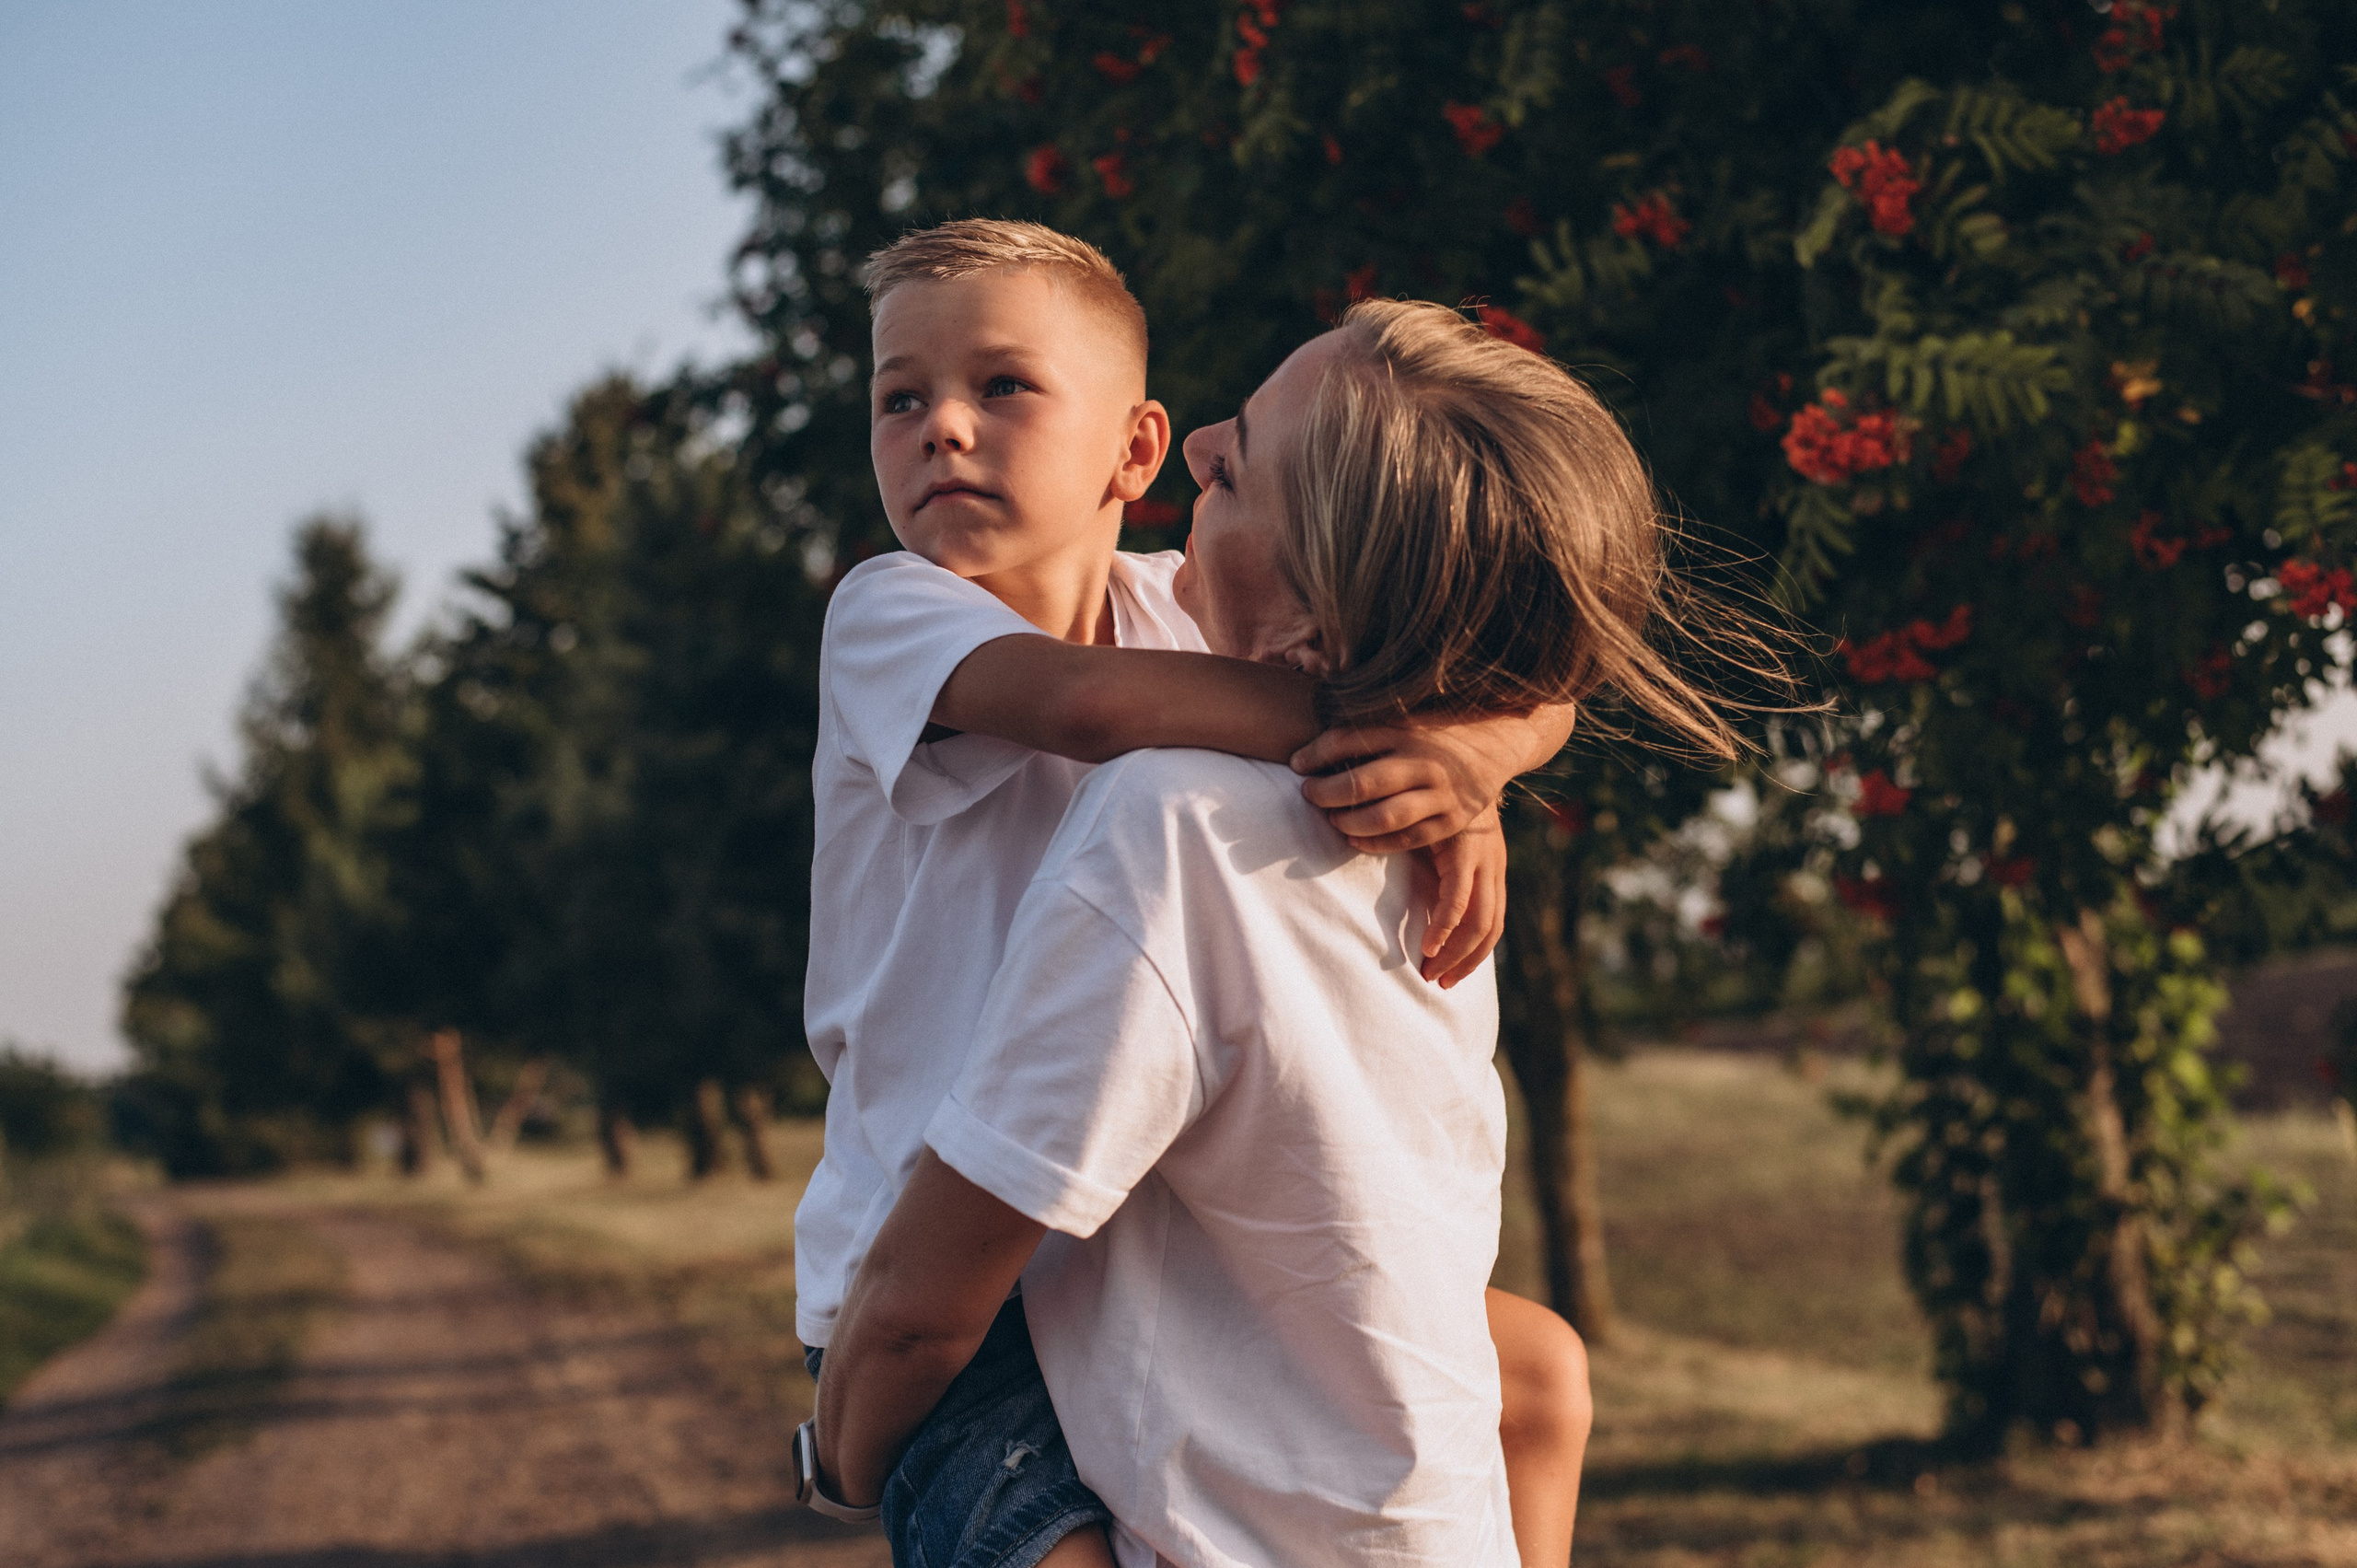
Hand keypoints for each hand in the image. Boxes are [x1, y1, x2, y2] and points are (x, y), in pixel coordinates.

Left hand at [1291, 704, 1575, 852]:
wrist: (1501, 740)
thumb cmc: (1439, 727)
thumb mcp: (1408, 714)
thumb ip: (1370, 723)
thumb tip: (1314, 729)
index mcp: (1407, 729)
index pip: (1349, 740)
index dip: (1315, 754)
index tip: (1296, 763)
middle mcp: (1424, 760)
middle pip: (1362, 784)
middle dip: (1325, 793)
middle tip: (1308, 794)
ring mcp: (1441, 793)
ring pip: (1384, 817)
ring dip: (1348, 822)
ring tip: (1332, 819)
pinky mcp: (1454, 820)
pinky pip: (1409, 838)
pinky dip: (1376, 843)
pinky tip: (1353, 839)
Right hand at [1412, 807, 1505, 987]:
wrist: (1455, 751)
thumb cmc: (1437, 791)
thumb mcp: (1437, 834)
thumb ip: (1431, 861)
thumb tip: (1412, 890)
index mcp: (1489, 864)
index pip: (1490, 920)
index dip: (1472, 952)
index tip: (1447, 973)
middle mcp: (1493, 865)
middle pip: (1490, 929)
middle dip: (1466, 962)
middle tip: (1439, 983)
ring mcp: (1484, 860)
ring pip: (1480, 923)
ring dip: (1455, 953)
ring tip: (1429, 970)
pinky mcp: (1466, 852)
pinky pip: (1459, 901)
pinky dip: (1445, 928)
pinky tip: (1428, 945)